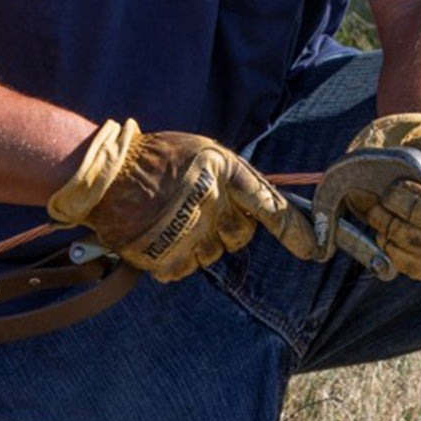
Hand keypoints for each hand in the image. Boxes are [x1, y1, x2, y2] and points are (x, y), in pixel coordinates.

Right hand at [48, 119, 316, 280]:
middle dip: (228, 228)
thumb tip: (268, 207)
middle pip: (241, 236)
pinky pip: (186, 268)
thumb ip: (234, 177)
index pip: (269, 206)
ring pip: (213, 254)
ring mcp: (188, 233)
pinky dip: (176, 256)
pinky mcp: (166, 256)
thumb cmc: (154, 159)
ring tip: (172, 219)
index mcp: (221, 172)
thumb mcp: (201, 153)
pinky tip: (160, 235)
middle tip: (199, 210)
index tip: (315, 249)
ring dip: (199, 242)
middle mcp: (209, 203)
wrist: (104, 175)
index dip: (295, 230)